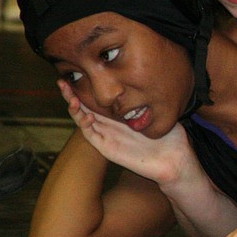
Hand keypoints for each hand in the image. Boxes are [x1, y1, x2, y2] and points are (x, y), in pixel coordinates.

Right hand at [59, 80, 194, 185]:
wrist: (176, 161)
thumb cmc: (171, 138)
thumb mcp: (160, 111)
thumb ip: (151, 98)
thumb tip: (152, 77)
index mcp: (121, 116)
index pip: (98, 100)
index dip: (86, 89)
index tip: (77, 75)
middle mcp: (110, 125)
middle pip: (84, 107)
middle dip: (71, 94)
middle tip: (61, 82)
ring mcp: (107, 136)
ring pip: (83, 120)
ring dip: (74, 108)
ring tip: (69, 96)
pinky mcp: (107, 148)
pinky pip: (91, 135)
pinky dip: (85, 124)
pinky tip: (86, 114)